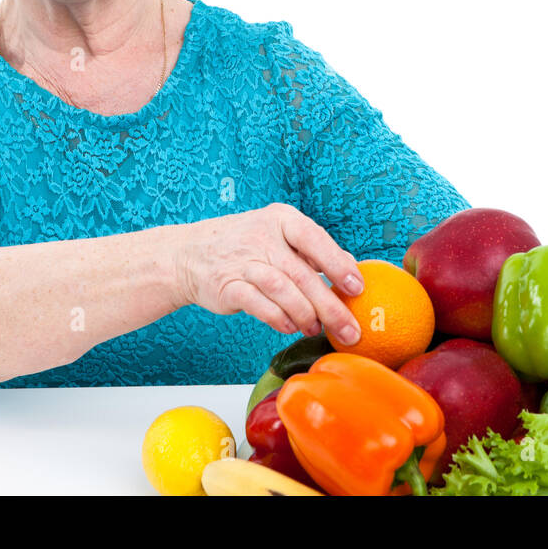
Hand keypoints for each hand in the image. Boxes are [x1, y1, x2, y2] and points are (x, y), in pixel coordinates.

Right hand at [174, 202, 362, 344]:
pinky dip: (279, 318)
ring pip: (282, 290)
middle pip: (302, 274)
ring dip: (304, 314)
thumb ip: (313, 250)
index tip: (357, 288)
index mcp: (281, 219)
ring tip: (315, 328)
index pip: (315, 239)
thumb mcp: (279, 235)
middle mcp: (262, 236)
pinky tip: (290, 326)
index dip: (338, 264)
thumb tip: (351, 267)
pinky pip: (259, 305)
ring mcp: (242, 261)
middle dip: (330, 306)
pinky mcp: (227, 286)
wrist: (190, 254)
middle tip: (349, 329)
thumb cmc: (245, 245)